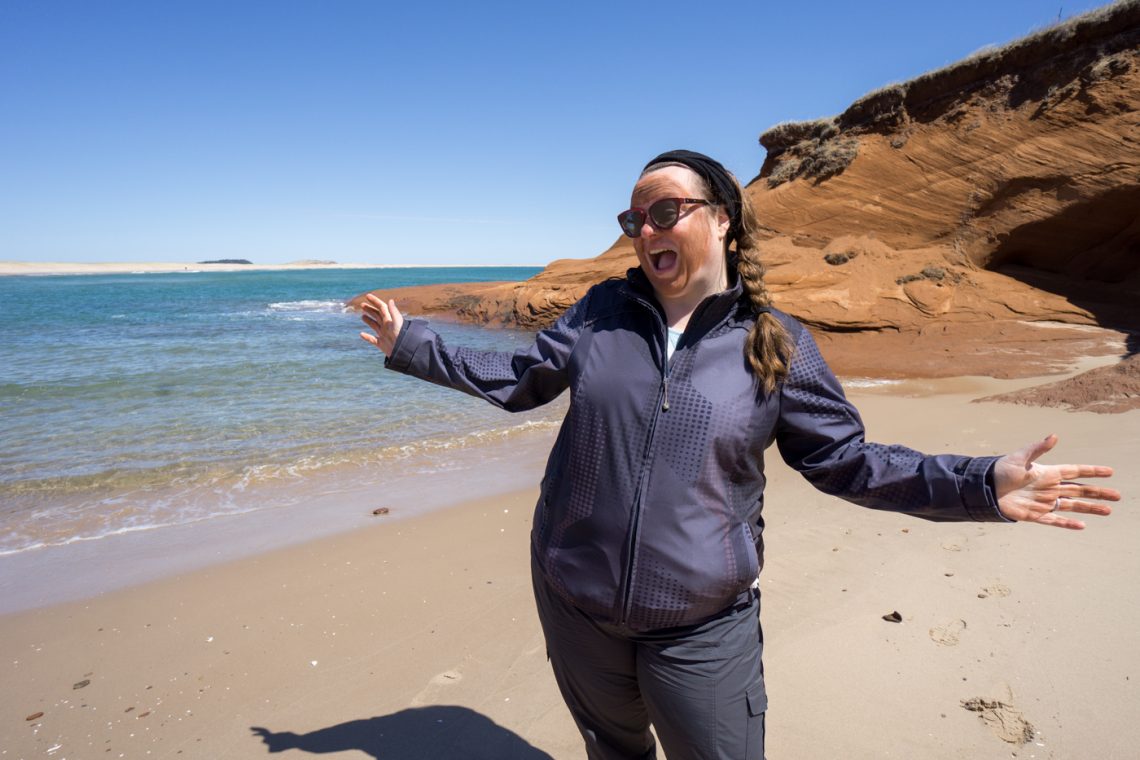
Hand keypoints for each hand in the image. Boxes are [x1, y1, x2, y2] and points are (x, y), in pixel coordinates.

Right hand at [359, 294, 403, 355]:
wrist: (403, 352)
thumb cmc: (402, 336)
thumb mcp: (398, 322)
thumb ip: (394, 311)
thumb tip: (390, 300)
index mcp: (390, 320)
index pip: (381, 307)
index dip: (375, 301)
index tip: (367, 295)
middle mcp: (386, 326)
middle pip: (377, 315)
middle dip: (370, 309)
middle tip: (362, 305)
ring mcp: (384, 335)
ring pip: (374, 325)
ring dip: (368, 320)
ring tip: (362, 316)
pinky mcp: (382, 344)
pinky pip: (372, 340)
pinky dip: (367, 337)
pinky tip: (361, 334)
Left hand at [994, 434, 1118, 528]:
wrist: (984, 488)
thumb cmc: (1000, 470)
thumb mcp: (1019, 458)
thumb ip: (1038, 448)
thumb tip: (1054, 436)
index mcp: (1047, 473)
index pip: (1075, 472)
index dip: (1092, 471)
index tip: (1110, 472)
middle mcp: (1049, 488)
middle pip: (1079, 490)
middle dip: (1098, 493)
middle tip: (1117, 495)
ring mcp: (1043, 502)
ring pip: (1072, 506)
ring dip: (1090, 508)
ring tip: (1108, 510)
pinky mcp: (1034, 515)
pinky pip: (1054, 520)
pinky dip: (1067, 524)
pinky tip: (1082, 526)